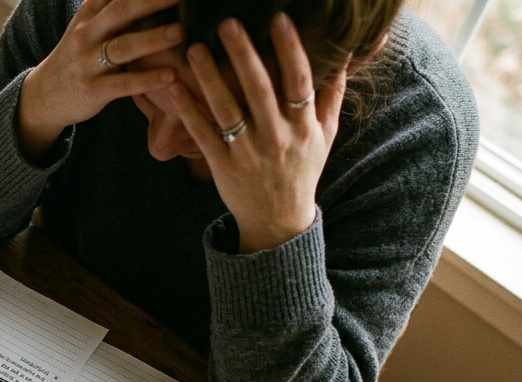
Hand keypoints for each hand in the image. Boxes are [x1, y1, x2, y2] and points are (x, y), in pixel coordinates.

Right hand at [17, 0, 182, 161]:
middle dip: (152, 1)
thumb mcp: (88, 25)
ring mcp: (87, 62)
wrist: (44, 95)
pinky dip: (147, 80)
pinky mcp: (92, 90)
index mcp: (88, 14)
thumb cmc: (76, 57)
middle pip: (121, 11)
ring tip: (180, 32)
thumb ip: (111, 7)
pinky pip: (123, 84)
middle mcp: (86, 34)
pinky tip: (170, 76)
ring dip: (152, 38)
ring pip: (122, 47)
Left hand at [169, 13, 347, 252]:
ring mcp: (247, 153)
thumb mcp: (326, 135)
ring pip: (226, 109)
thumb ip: (332, 94)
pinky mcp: (221, 166)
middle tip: (227, 23)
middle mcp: (277, 138)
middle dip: (243, 54)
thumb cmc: (302, 170)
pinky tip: (176, 87)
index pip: (299, 81)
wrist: (278, 221)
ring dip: (210, 77)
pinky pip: (203, 134)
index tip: (279, 18)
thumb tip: (345, 53)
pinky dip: (189, 110)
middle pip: (260, 90)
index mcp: (304, 127)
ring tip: (194, 48)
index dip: (290, 48)